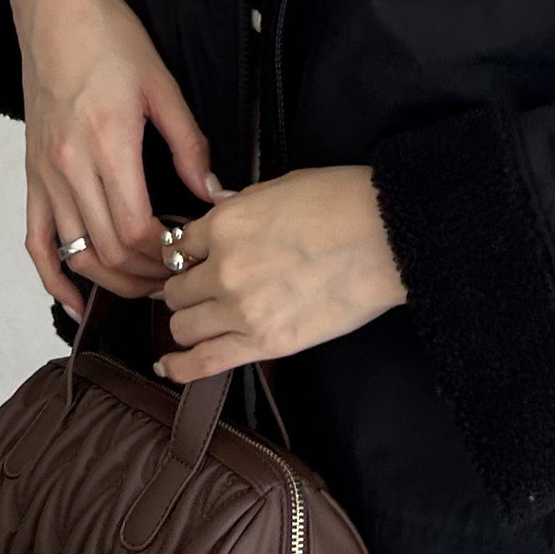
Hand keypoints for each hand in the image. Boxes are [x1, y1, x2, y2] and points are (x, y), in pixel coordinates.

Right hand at [12, 0, 224, 317]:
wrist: (55, 9)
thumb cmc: (110, 39)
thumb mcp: (162, 85)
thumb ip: (190, 145)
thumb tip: (216, 195)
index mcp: (106, 144)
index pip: (137, 228)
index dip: (167, 254)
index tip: (193, 255)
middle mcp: (69, 167)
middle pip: (108, 251)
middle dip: (148, 275)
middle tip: (180, 278)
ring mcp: (45, 174)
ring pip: (75, 255)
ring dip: (112, 283)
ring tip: (146, 287)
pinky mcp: (31, 175)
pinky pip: (35, 241)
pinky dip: (53, 277)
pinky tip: (76, 300)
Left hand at [154, 166, 406, 382]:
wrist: (386, 236)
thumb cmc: (343, 202)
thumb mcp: (281, 186)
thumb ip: (239, 205)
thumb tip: (219, 209)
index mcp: (224, 224)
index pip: (178, 248)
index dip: (187, 257)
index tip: (195, 263)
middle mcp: (223, 268)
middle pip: (175, 291)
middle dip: (186, 290)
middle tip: (202, 292)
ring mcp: (241, 309)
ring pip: (183, 326)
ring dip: (189, 322)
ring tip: (204, 321)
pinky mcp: (265, 343)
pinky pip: (203, 363)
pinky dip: (180, 367)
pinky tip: (168, 366)